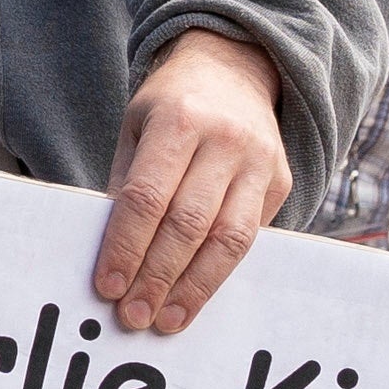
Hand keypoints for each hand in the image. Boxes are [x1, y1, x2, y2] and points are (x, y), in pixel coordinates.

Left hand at [93, 27, 289, 335]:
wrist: (234, 68)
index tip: (108, 287)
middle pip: (189, 223)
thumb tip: (113, 256)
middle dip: (158, 277)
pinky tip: (196, 295)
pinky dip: (220, 272)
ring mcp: (259, 161)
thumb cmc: (171, 106)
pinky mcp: (280, 181)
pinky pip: (251, 237)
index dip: (126, 246)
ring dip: (195, 288)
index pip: (147, 196)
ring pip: (229, 239)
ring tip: (167, 320)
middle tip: (133, 317)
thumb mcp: (135, 128)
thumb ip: (126, 184)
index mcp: (178, 119)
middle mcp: (225, 139)